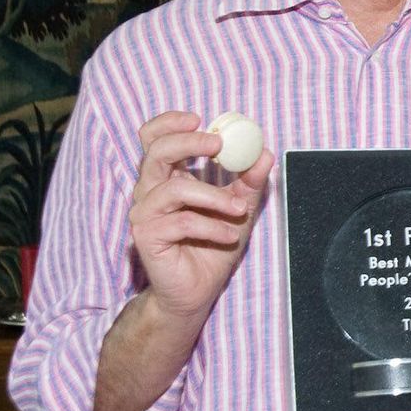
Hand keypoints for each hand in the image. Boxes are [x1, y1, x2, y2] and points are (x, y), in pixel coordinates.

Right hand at [130, 110, 273, 326]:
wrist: (197, 291)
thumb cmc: (213, 246)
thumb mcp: (239, 209)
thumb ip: (249, 182)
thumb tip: (265, 154)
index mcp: (168, 177)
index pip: (154, 138)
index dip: (170, 123)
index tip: (200, 119)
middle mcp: (150, 191)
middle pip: (156, 152)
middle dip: (188, 143)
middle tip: (218, 146)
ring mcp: (145, 214)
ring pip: (173, 189)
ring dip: (212, 195)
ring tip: (239, 209)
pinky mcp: (146, 236)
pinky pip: (181, 222)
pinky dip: (211, 225)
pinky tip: (228, 234)